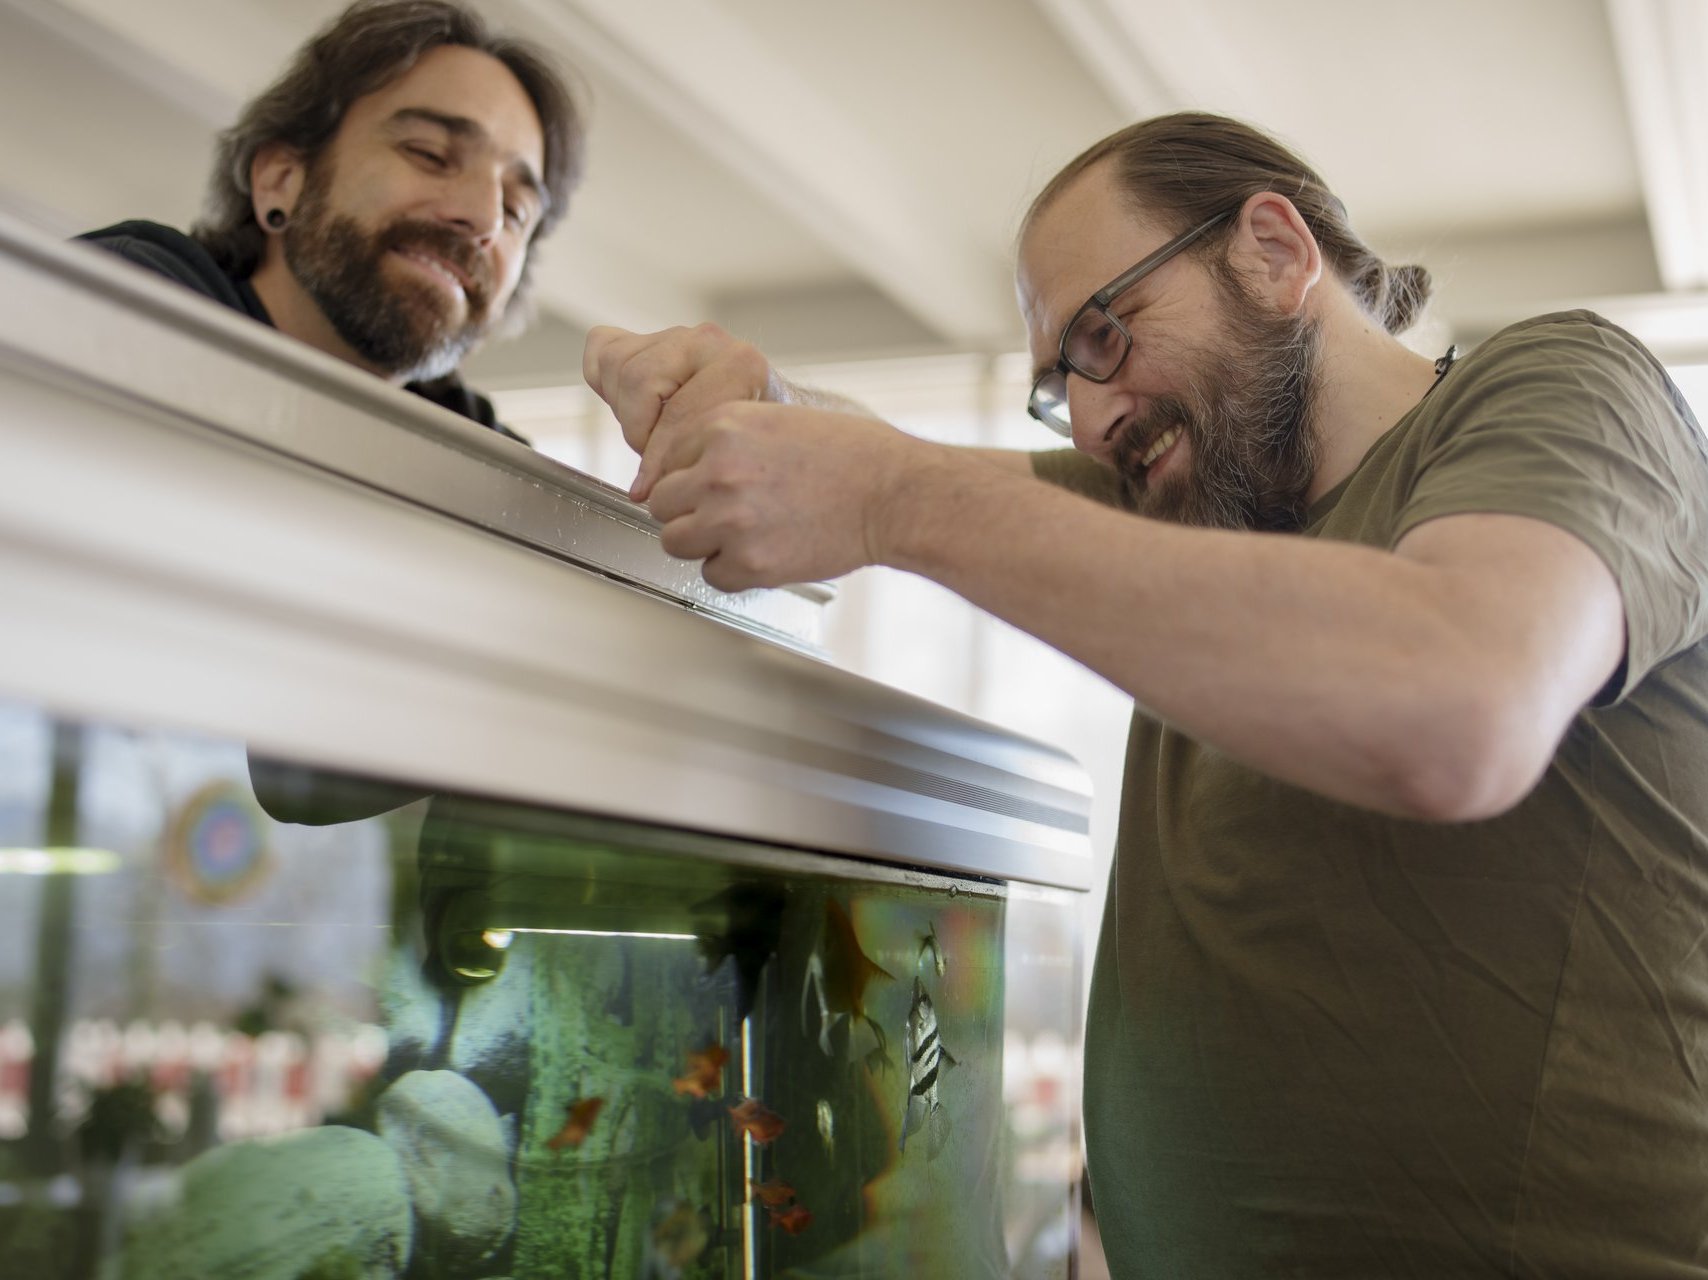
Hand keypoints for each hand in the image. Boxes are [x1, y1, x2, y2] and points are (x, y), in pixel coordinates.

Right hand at [582, 322, 776, 501]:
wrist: (769, 416)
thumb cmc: (759, 439)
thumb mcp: (745, 454)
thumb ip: (704, 464)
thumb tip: (655, 490)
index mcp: (740, 364)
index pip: (677, 413)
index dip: (660, 459)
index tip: (657, 489)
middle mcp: (707, 341)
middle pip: (637, 379)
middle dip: (640, 431)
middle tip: (656, 460)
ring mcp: (676, 336)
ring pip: (616, 364)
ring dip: (625, 411)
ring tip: (649, 436)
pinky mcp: (649, 339)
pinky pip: (602, 349)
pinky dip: (604, 382)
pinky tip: (629, 409)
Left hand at [647, 400, 930, 591]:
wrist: (894, 494)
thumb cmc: (854, 457)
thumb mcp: (780, 420)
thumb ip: (731, 440)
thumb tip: (694, 468)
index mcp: (725, 427)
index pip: (667, 458)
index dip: (688, 475)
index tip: (701, 487)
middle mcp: (719, 471)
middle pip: (662, 502)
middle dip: (688, 510)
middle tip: (720, 513)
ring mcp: (731, 519)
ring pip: (675, 541)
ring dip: (701, 542)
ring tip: (738, 535)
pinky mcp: (750, 562)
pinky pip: (711, 575)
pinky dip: (732, 571)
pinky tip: (761, 553)